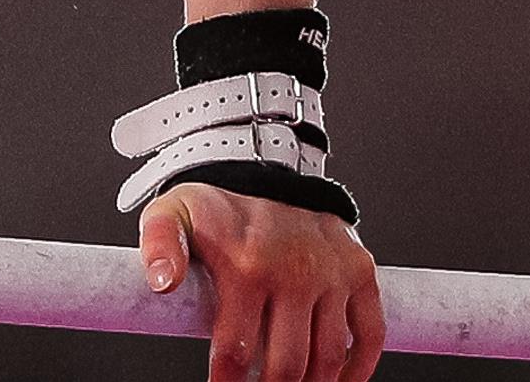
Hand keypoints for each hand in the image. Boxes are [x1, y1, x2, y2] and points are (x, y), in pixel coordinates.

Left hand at [140, 182, 382, 381]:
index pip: (235, 350)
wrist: (265, 170)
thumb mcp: (172, 215)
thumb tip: (161, 284)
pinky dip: (360, 367)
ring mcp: (331, 274)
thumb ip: (160, 246)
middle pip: (286, 364)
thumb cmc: (215, 207)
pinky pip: (369, 332)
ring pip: (328, 356)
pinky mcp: (359, 271)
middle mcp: (294, 272)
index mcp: (246, 266)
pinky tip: (340, 381)